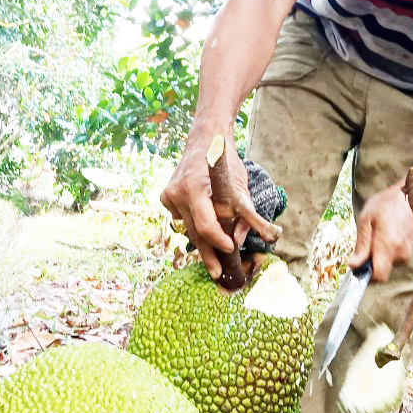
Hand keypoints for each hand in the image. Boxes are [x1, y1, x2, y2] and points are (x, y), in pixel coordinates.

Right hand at [160, 133, 278, 280]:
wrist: (205, 139)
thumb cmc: (227, 162)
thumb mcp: (241, 187)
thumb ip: (246, 215)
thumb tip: (241, 241)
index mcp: (196, 188)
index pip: (205, 225)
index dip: (218, 241)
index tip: (230, 249)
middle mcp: (178, 193)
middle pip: (195, 232)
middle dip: (209, 253)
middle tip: (217, 273)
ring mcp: (169, 195)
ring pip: (188, 227)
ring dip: (202, 241)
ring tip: (214, 259)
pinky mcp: (166, 197)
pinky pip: (181, 218)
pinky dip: (193, 222)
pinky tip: (202, 219)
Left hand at [350, 180, 412, 282]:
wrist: (412, 195)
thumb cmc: (387, 204)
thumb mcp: (366, 219)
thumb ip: (362, 245)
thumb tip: (354, 266)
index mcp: (388, 246)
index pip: (379, 276)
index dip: (367, 275)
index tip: (358, 265)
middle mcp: (401, 253)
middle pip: (381, 270)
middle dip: (372, 261)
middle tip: (368, 239)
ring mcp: (408, 252)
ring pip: (387, 262)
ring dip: (380, 252)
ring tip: (379, 231)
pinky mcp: (411, 250)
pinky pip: (394, 256)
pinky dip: (388, 249)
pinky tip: (388, 232)